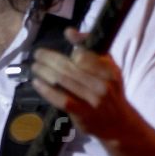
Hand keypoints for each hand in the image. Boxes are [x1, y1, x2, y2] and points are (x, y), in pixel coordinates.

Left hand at [30, 27, 136, 141]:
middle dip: (49, 59)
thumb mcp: (108, 69)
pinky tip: (37, 83)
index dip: (66, 52)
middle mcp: (102, 84)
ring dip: (44, 72)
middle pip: (69, 67)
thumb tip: (70, 32)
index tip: (53, 51)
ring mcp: (93, 100)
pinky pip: (61, 99)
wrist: (119, 123)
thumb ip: (91, 49)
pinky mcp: (83, 113)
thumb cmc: (110, 92)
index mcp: (109, 70)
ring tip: (35, 67)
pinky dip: (47, 90)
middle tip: (37, 55)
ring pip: (63, 82)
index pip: (83, 55)